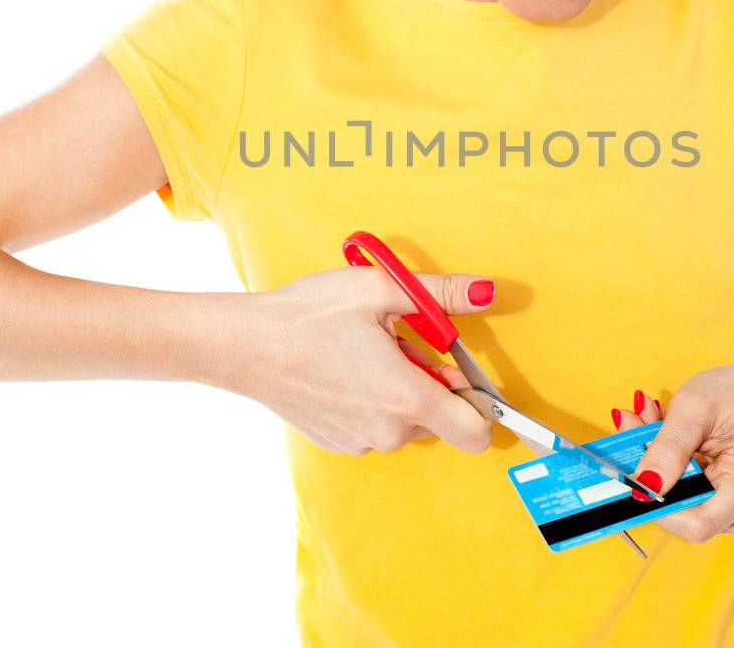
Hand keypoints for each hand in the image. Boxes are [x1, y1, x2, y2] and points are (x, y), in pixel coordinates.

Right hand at [239, 264, 501, 455]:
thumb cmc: (309, 314)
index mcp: (407, 397)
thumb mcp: (381, 289)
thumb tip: (488, 292)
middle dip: (431, 384)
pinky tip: (344, 371)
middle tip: (398, 345)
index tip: (465, 376)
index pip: (476, 432)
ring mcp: (360, 442)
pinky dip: (372, 403)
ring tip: (365, 355)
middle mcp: (388, 430)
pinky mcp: (337, 443)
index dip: (480, 404)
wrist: (245, 345)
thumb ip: (443, 295)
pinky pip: (375, 427)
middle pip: (440, 419)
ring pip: (406, 423)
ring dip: (399, 392)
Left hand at [609, 363, 733, 542]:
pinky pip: (689, 499)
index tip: (633, 474)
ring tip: (654, 424)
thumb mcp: (697, 405)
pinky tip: (669, 440)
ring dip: (659, 470)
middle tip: (636, 426)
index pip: (698, 523)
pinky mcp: (728, 506)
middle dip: (653, 476)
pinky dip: (670, 471)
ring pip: (683, 506)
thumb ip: (669, 446)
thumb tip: (643, 485)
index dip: (660, 507)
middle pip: (686, 513)